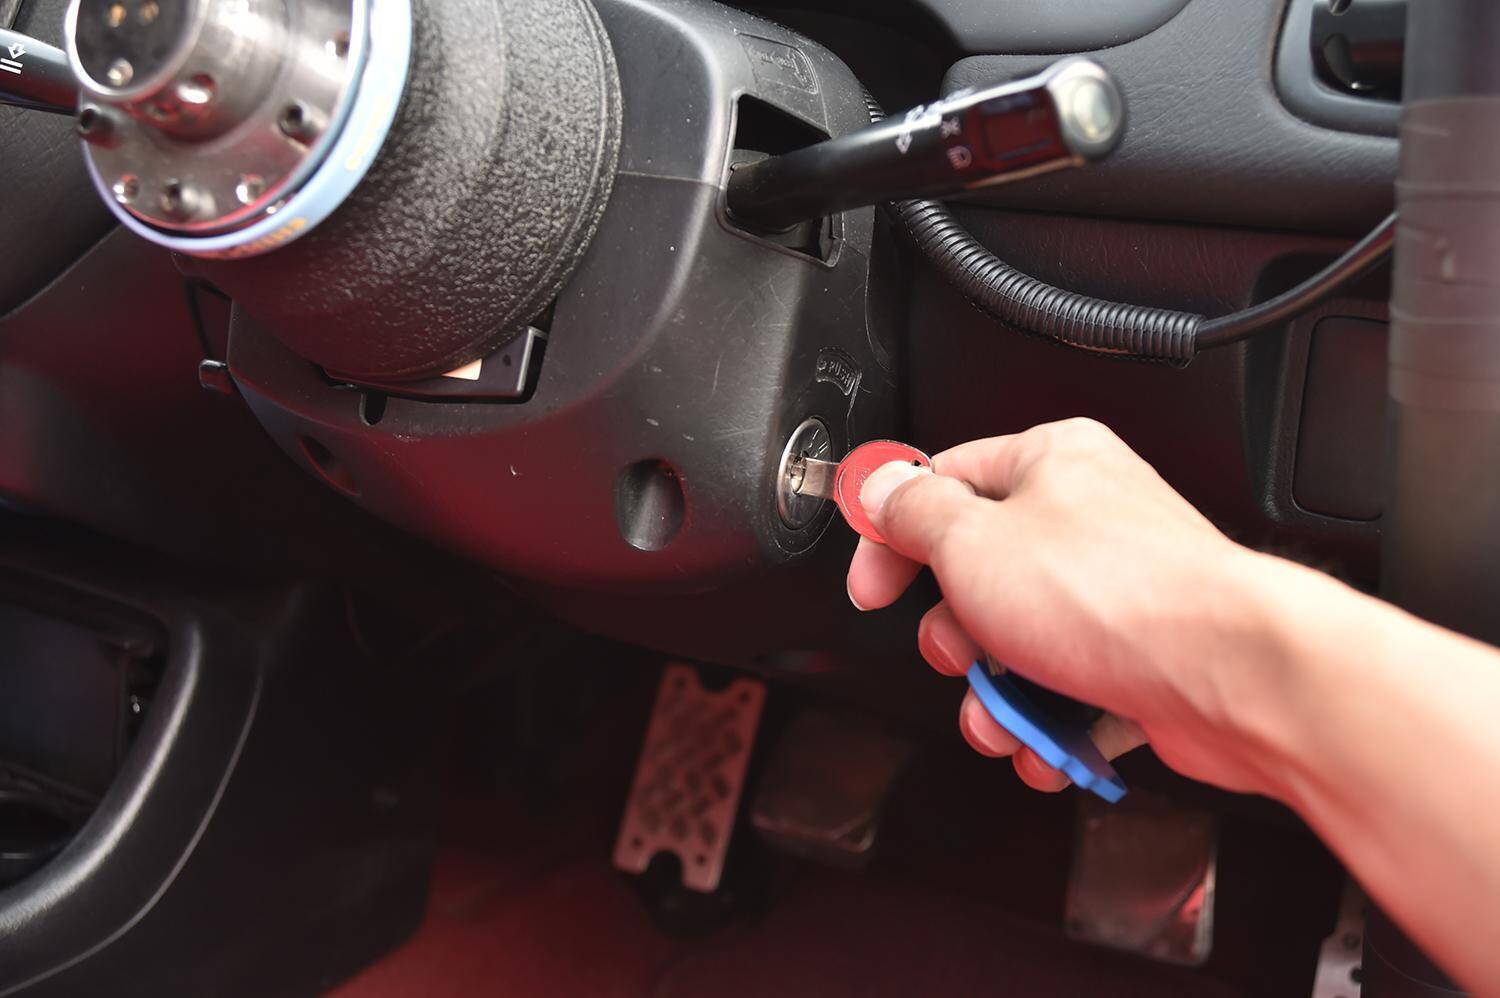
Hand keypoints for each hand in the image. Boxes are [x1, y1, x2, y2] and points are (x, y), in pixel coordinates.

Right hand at [846, 418, 1290, 797]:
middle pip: (978, 576)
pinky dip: (1052, 726)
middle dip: (956, 638)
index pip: (944, 483)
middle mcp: (1088, 519)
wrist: (1233, 676)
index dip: (894, 538)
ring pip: (1021, 647)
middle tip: (963, 651)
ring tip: (1005, 718)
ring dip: (997, 698)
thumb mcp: (974, 542)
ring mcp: (1119, 593)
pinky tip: (1049, 741)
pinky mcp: (1142, 659)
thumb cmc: (1124, 596)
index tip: (874, 586)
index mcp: (1051, 463)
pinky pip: (1071, 694)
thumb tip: (882, 489)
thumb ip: (914, 513)